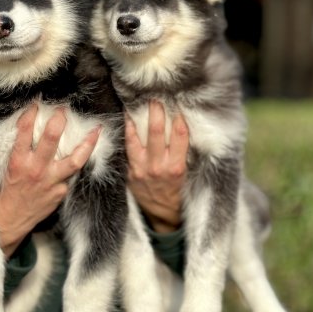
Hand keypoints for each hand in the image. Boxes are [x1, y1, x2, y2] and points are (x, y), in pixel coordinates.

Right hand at [0, 104, 100, 256]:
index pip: (24, 131)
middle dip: (60, 120)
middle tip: (65, 108)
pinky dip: (76, 165)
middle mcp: (36, 169)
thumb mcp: (6, 167)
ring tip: (97, 130)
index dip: (31, 113)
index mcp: (18, 161)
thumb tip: (31, 126)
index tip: (37, 102)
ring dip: (87, 144)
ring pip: (74, 160)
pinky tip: (86, 155)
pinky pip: (71, 176)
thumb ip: (20, 149)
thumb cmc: (5, 191)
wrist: (8, 220)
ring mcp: (50, 182)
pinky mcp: (60, 193)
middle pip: (51, 139)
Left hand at [125, 101, 188, 233]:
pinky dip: (126, 132)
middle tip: (155, 97)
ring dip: (136, 119)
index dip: (179, 119)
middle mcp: (158, 167)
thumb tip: (181, 124)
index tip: (177, 106)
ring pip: (136, 139)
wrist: (162, 214)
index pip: (180, 137)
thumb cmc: (178, 190)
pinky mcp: (129, 172)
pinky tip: (125, 119)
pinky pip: (127, 148)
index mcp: (176, 168)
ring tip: (135, 103)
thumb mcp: (187, 173)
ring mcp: (141, 169)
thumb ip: (182, 152)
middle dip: (156, 113)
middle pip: (156, 134)